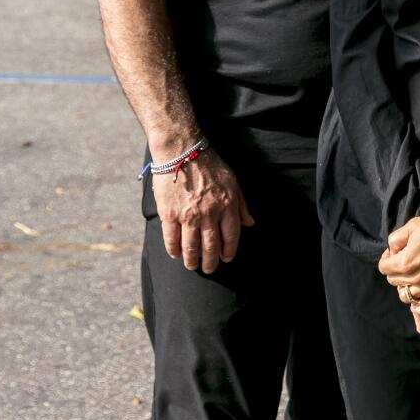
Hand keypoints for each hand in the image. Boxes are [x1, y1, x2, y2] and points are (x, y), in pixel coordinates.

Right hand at [151, 150, 254, 272]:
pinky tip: (176, 254)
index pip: (231, 237)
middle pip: (211, 247)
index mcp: (227, 205)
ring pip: (191, 248)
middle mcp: (209, 214)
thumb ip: (241, 204)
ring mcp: (189, 216)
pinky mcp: (170, 215)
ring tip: (192, 265)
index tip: (226, 258)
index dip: (229, 251)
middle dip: (211, 262)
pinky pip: (172, 240)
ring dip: (192, 261)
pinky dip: (174, 251)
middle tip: (209, 268)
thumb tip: (250, 223)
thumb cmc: (209, 164)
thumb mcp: (232, 181)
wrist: (182, 151)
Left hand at [379, 198, 419, 309]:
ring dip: (405, 286)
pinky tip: (419, 294)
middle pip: (394, 281)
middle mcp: (414, 278)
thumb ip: (395, 240)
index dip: (387, 258)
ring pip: (406, 296)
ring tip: (413, 275)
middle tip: (405, 259)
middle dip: (396, 270)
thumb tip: (392, 251)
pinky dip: (418, 305)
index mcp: (404, 262)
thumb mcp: (412, 225)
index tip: (394, 252)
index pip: (384, 268)